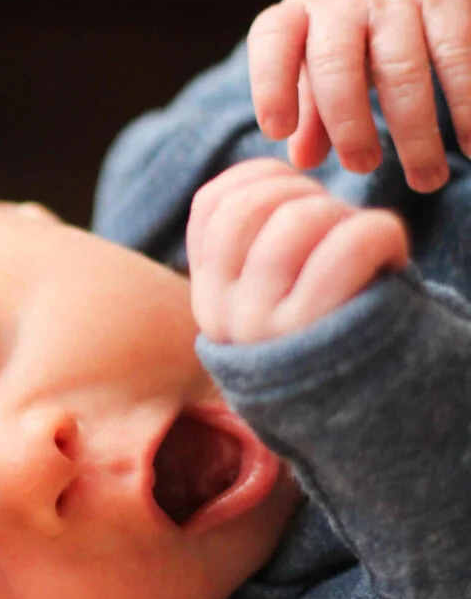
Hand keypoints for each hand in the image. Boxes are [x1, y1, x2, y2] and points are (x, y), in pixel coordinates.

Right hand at [187, 158, 409, 343]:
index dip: (261, 177)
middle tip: (335, 217)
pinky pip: (347, 245)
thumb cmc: (324, 338)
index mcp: (207, 295)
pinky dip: (380, 231)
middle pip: (250, 207)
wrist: (362, 423)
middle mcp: (222, 313)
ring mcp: (265, 327)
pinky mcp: (318, 335)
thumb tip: (270, 175)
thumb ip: (254, 246)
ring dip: (341, 214)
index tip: (299, 192)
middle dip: (303, 193)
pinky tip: (390, 252)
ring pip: (295, 220)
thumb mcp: (268, 297)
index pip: (210, 204)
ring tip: (360, 239)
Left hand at [247, 0, 470, 192]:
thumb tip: (304, 160)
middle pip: (336, 62)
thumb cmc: (341, 27)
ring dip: (416, 130)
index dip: (270, 84)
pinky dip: (466, 102)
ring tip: (427, 179)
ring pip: (402, 66)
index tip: (276, 130)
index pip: (272, 41)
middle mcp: (342, 1)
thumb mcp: (312, 59)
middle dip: (348, 123)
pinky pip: (458, 52)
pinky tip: (470, 143)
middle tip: (363, 168)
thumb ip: (308, 110)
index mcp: (297, 14)